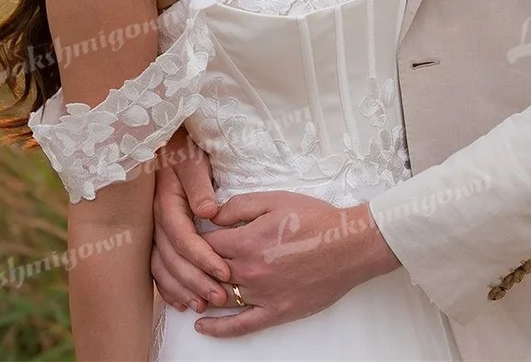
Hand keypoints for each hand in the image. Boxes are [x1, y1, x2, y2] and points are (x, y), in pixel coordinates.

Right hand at [151, 128, 230, 312]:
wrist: (168, 141)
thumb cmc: (185, 148)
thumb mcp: (193, 160)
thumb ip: (199, 185)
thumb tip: (209, 212)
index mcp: (166, 202)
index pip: (183, 238)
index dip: (203, 258)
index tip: (225, 272)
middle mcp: (156, 220)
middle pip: (171, 259)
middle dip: (196, 280)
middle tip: (221, 296)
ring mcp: (153, 230)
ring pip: (161, 268)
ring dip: (182, 289)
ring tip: (203, 305)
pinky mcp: (157, 235)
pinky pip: (157, 267)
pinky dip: (168, 287)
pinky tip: (182, 301)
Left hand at [193, 191, 399, 337]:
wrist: (348, 245)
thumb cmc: (314, 218)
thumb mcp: (275, 200)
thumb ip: (239, 206)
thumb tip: (211, 215)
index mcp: (246, 242)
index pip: (204, 244)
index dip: (191, 238)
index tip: (186, 236)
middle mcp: (249, 271)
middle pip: (206, 273)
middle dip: (191, 267)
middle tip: (182, 262)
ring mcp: (261, 295)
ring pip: (218, 298)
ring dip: (200, 294)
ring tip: (187, 290)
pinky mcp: (275, 313)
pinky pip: (241, 326)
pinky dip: (219, 329)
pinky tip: (202, 326)